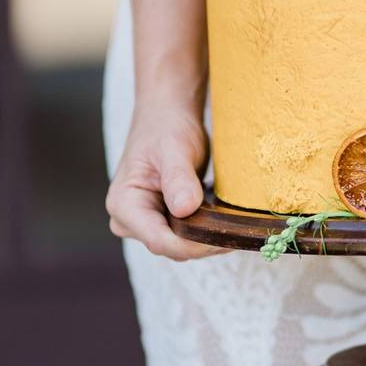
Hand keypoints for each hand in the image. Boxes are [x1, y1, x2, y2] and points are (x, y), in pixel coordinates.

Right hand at [106, 104, 224, 260]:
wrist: (167, 118)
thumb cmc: (166, 128)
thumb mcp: (174, 149)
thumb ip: (178, 179)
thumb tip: (184, 209)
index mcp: (124, 206)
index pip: (160, 240)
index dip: (194, 245)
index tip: (224, 237)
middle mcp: (130, 221)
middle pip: (172, 247)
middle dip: (205, 243)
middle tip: (240, 231)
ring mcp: (146, 224)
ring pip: (182, 246)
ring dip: (209, 239)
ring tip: (237, 226)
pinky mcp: (163, 222)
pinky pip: (187, 237)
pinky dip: (208, 232)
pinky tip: (228, 222)